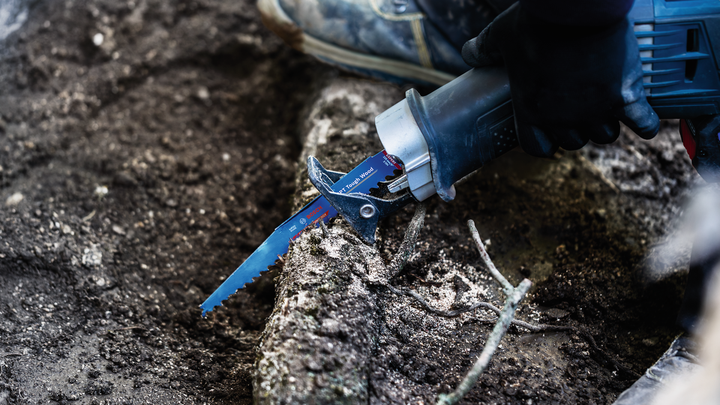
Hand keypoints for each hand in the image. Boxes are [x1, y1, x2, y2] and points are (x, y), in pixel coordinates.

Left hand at [462, 3, 659, 156]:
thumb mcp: (500, 35)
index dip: (544, 143)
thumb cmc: (535, 22)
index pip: (537, 147)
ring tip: (606, 109)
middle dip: (575, 130)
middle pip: (574, 142)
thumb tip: (468, 52)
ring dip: (606, 125)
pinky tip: (643, 120)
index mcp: (531, 110)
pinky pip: (645, 124)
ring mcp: (596, 109)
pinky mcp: (627, 96)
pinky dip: (647, 124)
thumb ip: (483, 49)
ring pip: (605, 135)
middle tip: (578, 112)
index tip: (549, 136)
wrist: (576, 7)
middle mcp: (563, 118)